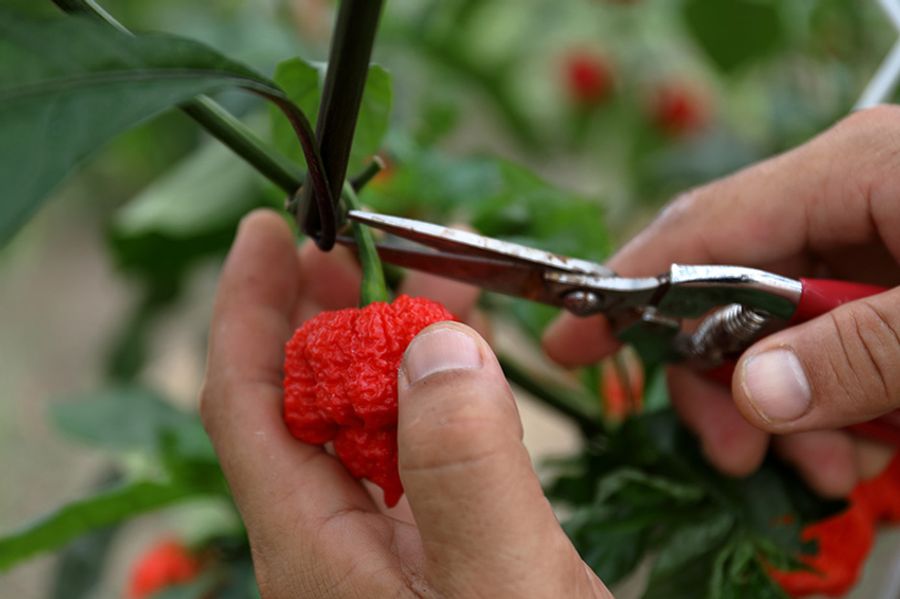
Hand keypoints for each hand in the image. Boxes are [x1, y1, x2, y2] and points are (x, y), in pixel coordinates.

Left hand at [200, 211, 609, 597]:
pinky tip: (466, 370)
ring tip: (434, 284)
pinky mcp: (433, 560)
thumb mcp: (507, 595)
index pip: (246, 406)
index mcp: (318, 555)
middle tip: (361, 243)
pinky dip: (434, 395)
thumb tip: (434, 346)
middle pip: (297, 404)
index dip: (246, 310)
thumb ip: (466, 475)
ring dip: (387, 345)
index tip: (268, 233)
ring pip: (360, 423)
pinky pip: (411, 455)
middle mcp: (333, 551)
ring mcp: (382, 556)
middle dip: (320, 310)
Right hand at [544, 106, 899, 496]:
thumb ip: (856, 351)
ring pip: (778, 326)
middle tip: (736, 452)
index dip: (622, 290)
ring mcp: (868, 235)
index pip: (697, 230)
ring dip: (789, 407)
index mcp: (845, 173)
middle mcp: (841, 197)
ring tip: (825, 464)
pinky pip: (826, 334)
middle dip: (725, 383)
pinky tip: (861, 437)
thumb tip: (755, 395)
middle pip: (727, 291)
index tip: (566, 345)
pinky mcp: (891, 272)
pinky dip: (833, 395)